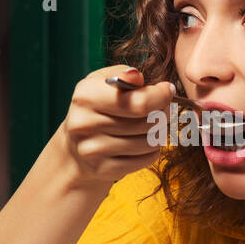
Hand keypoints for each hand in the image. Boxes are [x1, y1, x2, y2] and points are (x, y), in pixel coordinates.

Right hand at [58, 65, 172, 188]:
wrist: (76, 150)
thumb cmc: (98, 108)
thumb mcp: (103, 83)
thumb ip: (123, 74)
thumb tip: (136, 77)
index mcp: (86, 96)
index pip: (139, 102)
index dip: (161, 96)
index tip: (168, 90)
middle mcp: (85, 123)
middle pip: (148, 122)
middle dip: (163, 114)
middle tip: (162, 109)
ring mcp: (93, 150)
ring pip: (150, 142)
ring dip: (158, 133)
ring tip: (151, 126)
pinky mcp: (103, 169)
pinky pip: (146, 159)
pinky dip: (152, 151)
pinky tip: (143, 142)